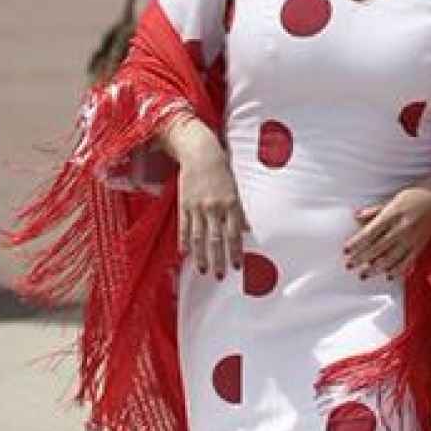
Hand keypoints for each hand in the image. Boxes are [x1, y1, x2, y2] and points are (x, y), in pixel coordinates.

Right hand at [168, 118, 246, 277]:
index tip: (236, 266)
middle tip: (220, 275)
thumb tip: (246, 230)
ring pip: (199, 237)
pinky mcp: (184, 205)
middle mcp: (215, 207)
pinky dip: (185, 241)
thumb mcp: (235, 191)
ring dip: (201, 256)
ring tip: (203, 270)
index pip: (233, 234)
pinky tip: (185, 254)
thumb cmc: (221, 173)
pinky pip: (184, 227)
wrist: (201, 155)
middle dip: (219, 259)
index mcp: (231, 204)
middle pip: (216, 239)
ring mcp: (198, 207)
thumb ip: (239, 212)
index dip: (235, 251)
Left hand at [343, 166, 430, 278]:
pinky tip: (388, 276)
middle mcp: (402, 228)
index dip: (357, 243)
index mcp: (393, 214)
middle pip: (378, 247)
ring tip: (364, 275)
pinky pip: (408, 261)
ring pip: (392, 258)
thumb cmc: (417, 194)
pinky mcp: (421, 245)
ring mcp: (413, 238)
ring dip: (376, 268)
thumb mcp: (394, 197)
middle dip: (362, 258)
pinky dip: (398, 270)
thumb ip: (376, 209)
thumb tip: (357, 217)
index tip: (346, 250)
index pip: (370, 232)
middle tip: (349, 266)